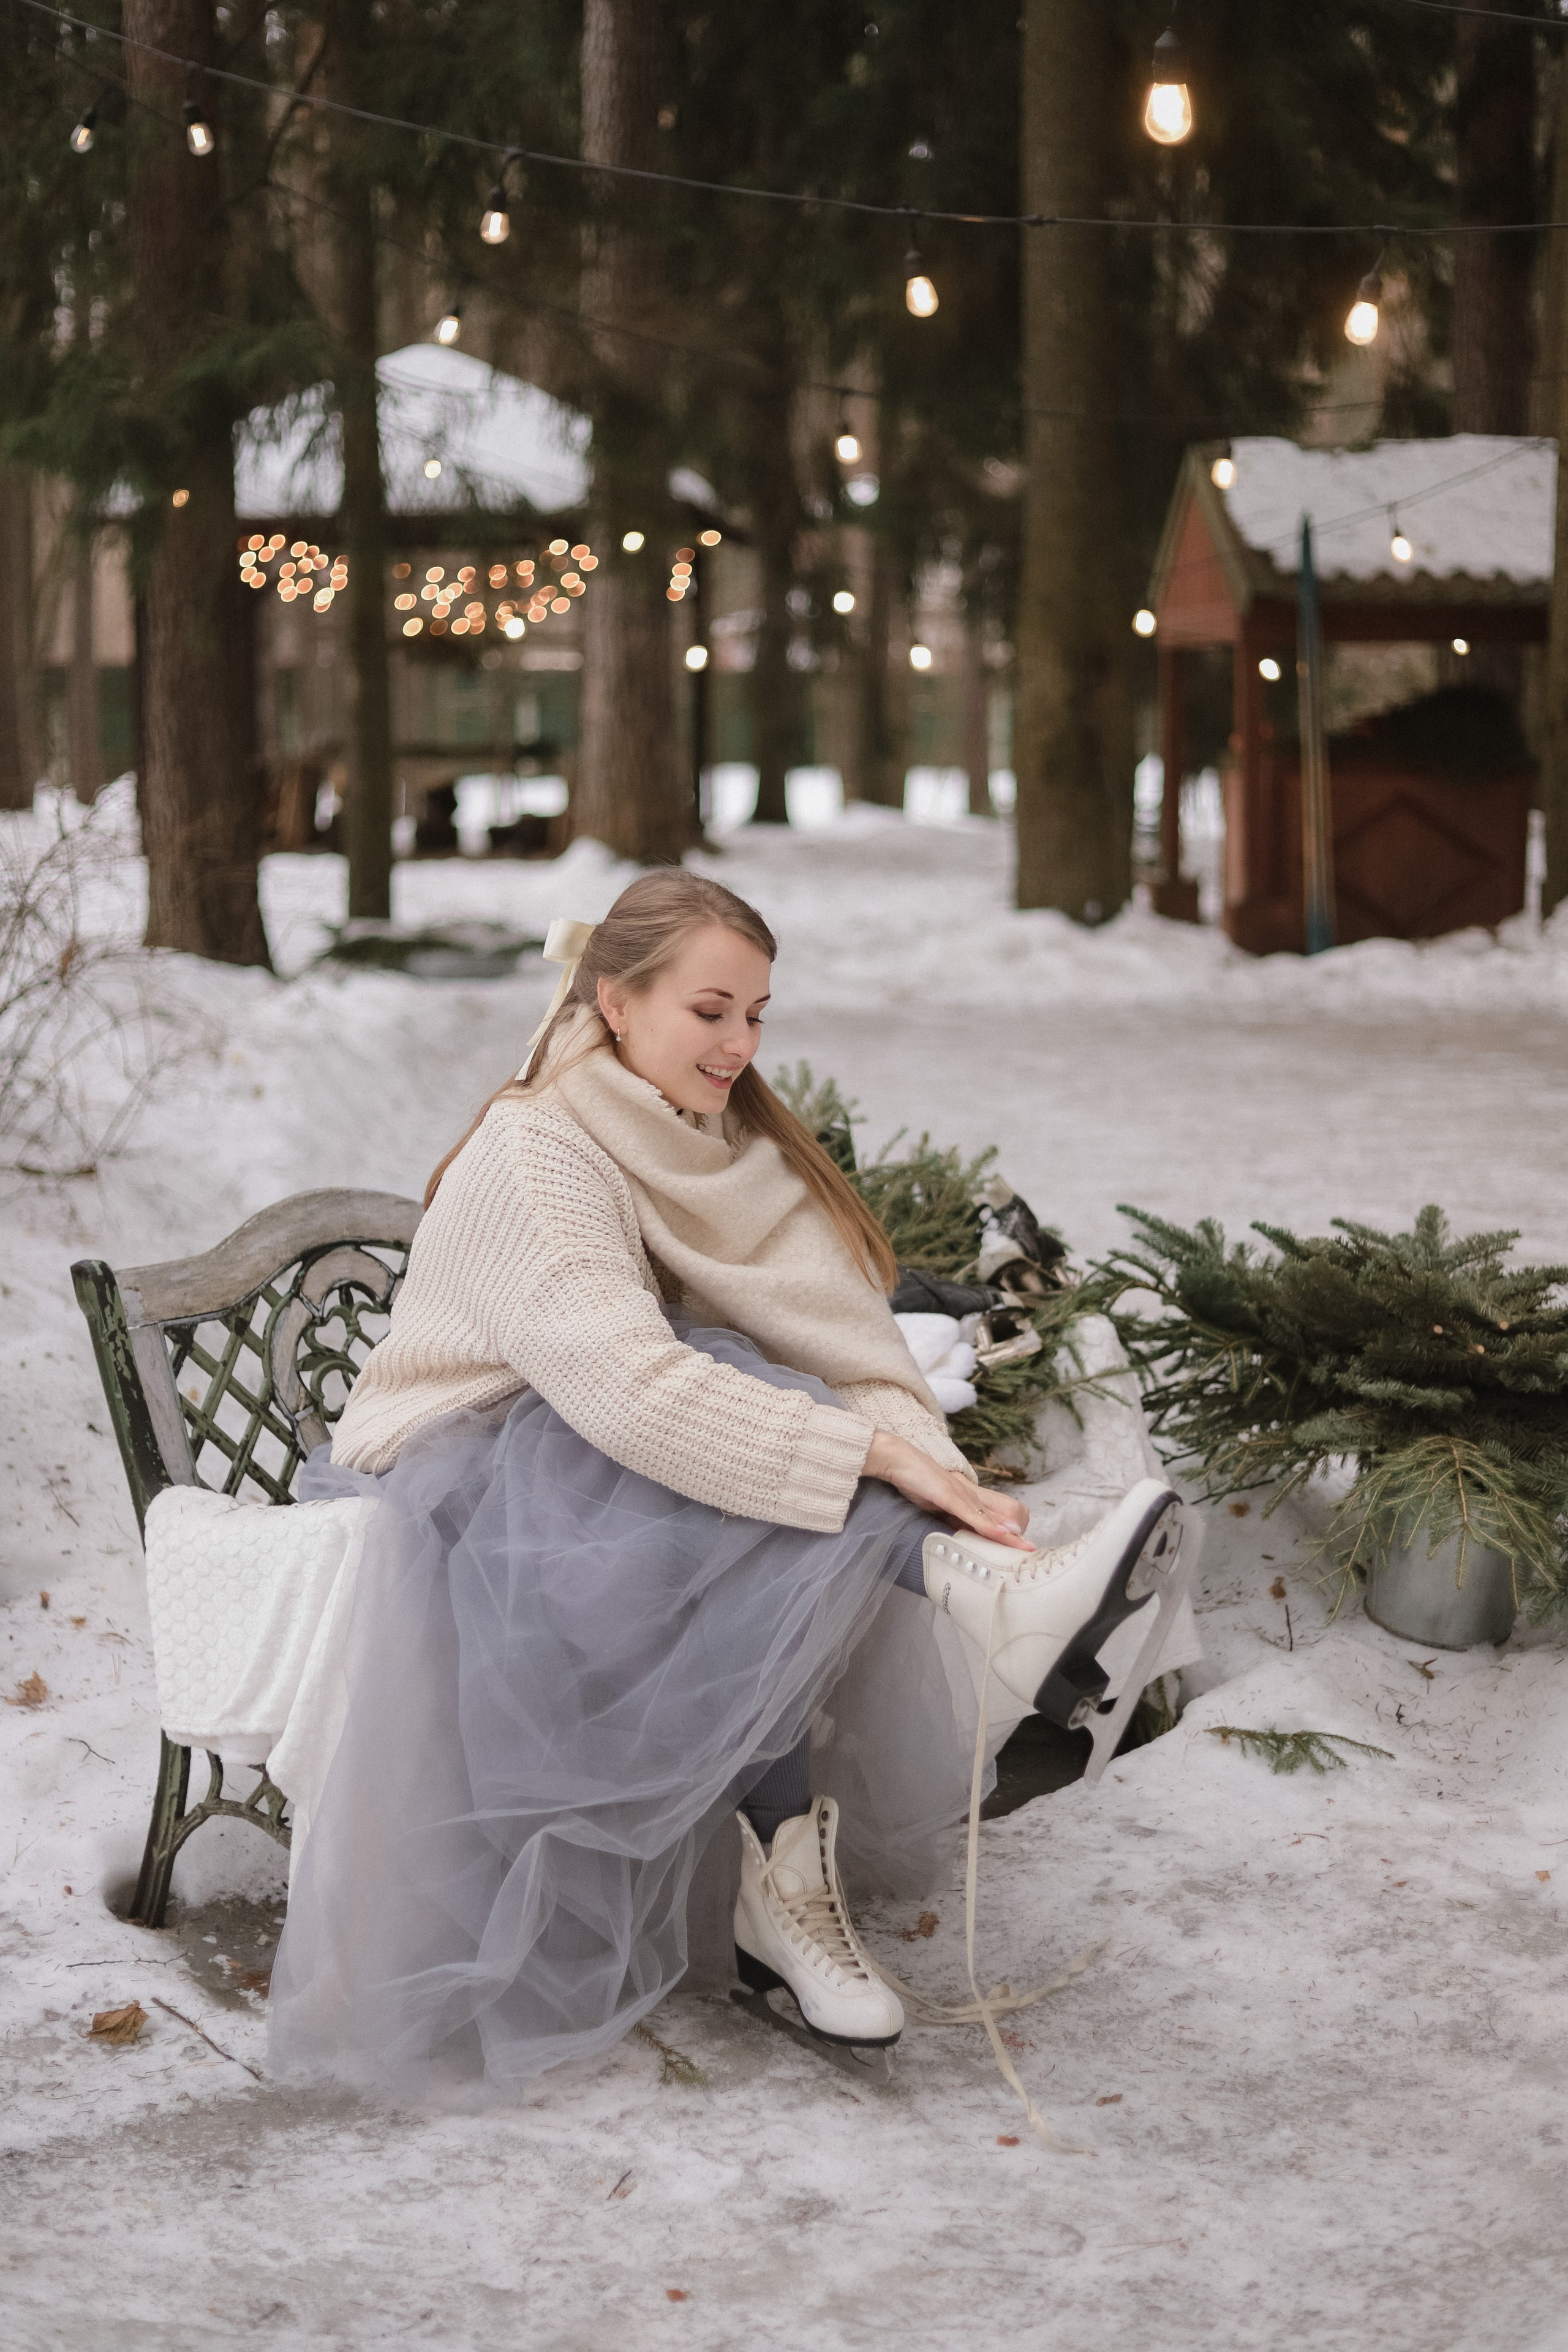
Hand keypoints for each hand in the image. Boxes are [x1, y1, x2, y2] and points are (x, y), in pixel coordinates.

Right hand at [863, 1431, 1031, 1549]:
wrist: (899, 1459)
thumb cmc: (916, 1482)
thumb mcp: (936, 1506)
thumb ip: (950, 1518)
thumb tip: (960, 1536)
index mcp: (968, 1500)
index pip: (994, 1519)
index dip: (1008, 1534)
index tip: (1019, 1549)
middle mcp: (970, 1496)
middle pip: (1001, 1516)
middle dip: (1015, 1537)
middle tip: (1027, 1553)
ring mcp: (961, 1494)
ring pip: (991, 1518)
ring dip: (1009, 1535)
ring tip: (1024, 1549)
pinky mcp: (949, 1495)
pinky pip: (972, 1514)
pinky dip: (988, 1526)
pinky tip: (1000, 1534)